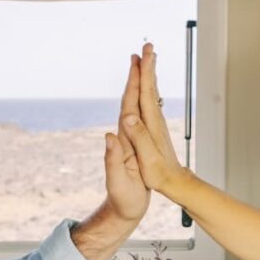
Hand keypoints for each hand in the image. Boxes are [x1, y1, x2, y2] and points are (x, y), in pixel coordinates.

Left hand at [102, 54, 151, 223]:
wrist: (123, 210)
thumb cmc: (123, 199)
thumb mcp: (117, 182)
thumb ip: (112, 160)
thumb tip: (109, 136)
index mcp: (123, 140)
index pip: (128, 105)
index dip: (133, 83)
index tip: (138, 61)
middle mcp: (125, 134)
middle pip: (132, 98)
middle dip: (138, 73)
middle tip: (144, 50)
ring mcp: (131, 138)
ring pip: (137, 104)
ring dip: (142, 82)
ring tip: (145, 63)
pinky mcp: (137, 144)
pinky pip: (143, 115)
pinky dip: (148, 100)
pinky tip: (150, 94)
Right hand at [119, 43, 187, 198]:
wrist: (173, 182)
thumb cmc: (158, 173)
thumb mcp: (147, 157)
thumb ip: (139, 136)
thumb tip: (129, 116)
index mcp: (150, 123)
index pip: (146, 92)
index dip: (144, 72)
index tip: (143, 54)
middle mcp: (154, 118)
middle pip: (150, 87)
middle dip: (148, 66)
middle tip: (148, 45)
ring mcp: (155, 122)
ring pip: (151, 92)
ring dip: (149, 74)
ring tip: (147, 59)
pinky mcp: (154, 126)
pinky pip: (149, 101)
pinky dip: (148, 88)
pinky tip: (148, 86)